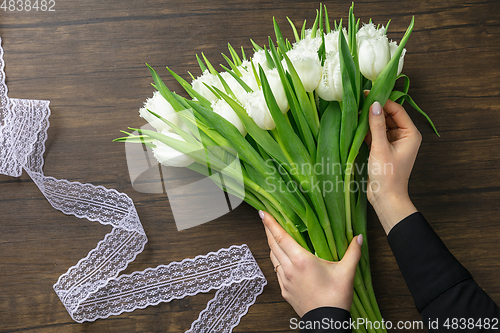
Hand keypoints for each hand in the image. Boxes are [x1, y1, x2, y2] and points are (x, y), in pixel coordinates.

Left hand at [259, 210, 362, 316]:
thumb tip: (359, 237)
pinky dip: (275, 259)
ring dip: (271, 244)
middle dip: (267, 230)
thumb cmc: (335, 297)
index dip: (270, 224)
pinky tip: (280, 257)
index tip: (262, 213)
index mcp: (301, 260)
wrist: (326, 323)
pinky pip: (276, 270)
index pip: (281, 237)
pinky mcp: (284, 290)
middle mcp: (289, 268)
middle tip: (265, 219)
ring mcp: (285, 280)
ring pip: (273, 257)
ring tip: (272, 235)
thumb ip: (353, 252)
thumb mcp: (346, 272)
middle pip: (273, 244)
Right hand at [364, 97, 420, 233]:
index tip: (368, 94)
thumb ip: (376, 125)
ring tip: (354, 111)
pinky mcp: (382, 150)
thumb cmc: (387, 175)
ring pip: (380, 125)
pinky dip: (366, 131)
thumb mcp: (380, 148)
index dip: (383, 101)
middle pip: (388, 116)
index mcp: (410, 134)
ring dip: (369, 120)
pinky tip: (354, 125)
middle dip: (375, 109)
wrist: (385, 198)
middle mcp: (403, 136)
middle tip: (358, 101)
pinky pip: (375, 135)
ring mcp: (393, 143)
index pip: (397, 110)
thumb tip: (374, 104)